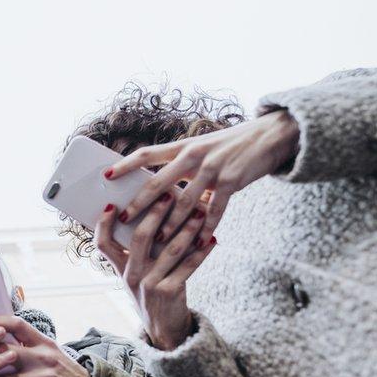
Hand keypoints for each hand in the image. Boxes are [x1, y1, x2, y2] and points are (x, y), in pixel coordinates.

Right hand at [95, 195, 215, 350]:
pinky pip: (188, 267)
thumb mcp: (137, 276)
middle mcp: (131, 275)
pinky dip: (202, 252)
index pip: (102, 244)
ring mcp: (149, 284)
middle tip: (168, 196)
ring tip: (199, 213)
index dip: (104, 224)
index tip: (113, 204)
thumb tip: (153, 217)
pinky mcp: (169, 292)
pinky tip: (211, 240)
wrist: (164, 330)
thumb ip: (139, 252)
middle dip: (154, 213)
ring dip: (186, 229)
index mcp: (120, 269)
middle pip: (139, 238)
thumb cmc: (152, 294)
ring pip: (169, 249)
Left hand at [106, 110, 299, 244]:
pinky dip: (206, 227)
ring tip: (157, 240)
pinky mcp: (231, 181)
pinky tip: (199, 241)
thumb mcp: (203, 147)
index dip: (125, 164)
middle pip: (159, 181)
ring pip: (185, 201)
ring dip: (170, 223)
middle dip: (140, 202)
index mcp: (183, 147)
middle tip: (124, 218)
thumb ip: (182, 165)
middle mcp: (194, 155)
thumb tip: (159, 186)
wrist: (271, 135)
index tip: (106, 175)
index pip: (147, 153)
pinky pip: (215, 209)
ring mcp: (213, 168)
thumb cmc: (231, 145)